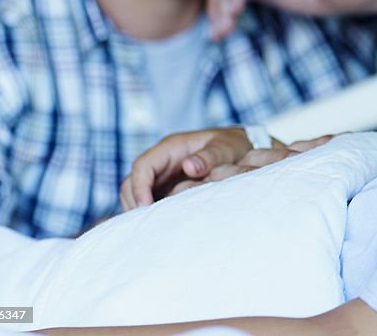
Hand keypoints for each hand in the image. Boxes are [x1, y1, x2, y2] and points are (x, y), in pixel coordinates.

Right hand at [119, 129, 335, 210]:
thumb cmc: (234, 146)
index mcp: (172, 146)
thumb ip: (210, 156)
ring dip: (139, 209)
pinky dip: (149, 212)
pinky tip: (159, 226)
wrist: (244, 148)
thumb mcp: (225, 148)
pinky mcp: (166, 186)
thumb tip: (190, 166)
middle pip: (133, 181)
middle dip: (134, 202)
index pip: (143, 165)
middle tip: (146, 225)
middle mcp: (162, 159)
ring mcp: (162, 174)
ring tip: (151, 229)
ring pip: (136, 192)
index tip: (146, 207)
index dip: (140, 186)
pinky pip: (149, 199)